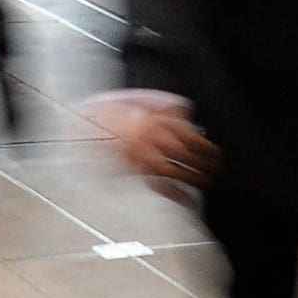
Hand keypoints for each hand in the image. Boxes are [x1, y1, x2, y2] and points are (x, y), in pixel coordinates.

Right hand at [88, 89, 213, 188]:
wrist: (82, 121)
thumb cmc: (108, 108)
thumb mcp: (139, 97)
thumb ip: (165, 105)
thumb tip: (187, 115)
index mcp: (153, 118)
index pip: (188, 134)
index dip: (204, 145)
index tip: (214, 151)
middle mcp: (150, 137)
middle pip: (185, 152)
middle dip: (204, 161)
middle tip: (215, 167)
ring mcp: (141, 155)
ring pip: (175, 170)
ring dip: (194, 178)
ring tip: (205, 183)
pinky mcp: (131, 169)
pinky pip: (157, 185)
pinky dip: (175, 195)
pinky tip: (186, 200)